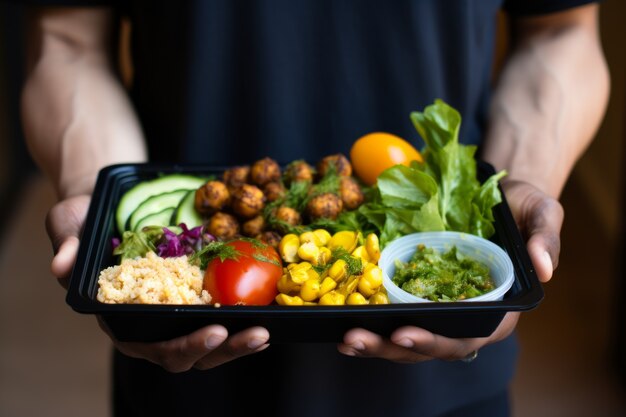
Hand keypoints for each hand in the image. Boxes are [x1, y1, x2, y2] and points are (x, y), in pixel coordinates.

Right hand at [46, 195, 269, 371]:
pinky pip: (217, 317)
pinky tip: (265, 314)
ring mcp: (173, 312)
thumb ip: (67, 245)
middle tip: (255, 335)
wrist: (104, 208)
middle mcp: (149, 323)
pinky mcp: (192, 297)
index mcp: (120, 318)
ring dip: (238, 341)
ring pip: (208, 342)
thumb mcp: (69, 224)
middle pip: (188, 353)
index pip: (153, 346)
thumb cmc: (84, 219)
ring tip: (265, 332)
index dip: (183, 346)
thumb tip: (62, 264)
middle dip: (224, 349)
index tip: (212, 332)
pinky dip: (239, 320)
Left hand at [337, 179, 561, 361]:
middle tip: (355, 339)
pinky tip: (345, 324)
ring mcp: (442, 308)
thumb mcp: (543, 214)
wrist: (499, 196)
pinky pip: (397, 315)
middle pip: (430, 345)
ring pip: (409, 337)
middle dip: (392, 346)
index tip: (405, 332)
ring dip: (377, 342)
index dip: (437, 341)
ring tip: (345, 340)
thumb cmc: (523, 208)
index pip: (467, 337)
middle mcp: (468, 316)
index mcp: (498, 310)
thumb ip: (546, 239)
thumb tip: (545, 269)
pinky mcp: (422, 294)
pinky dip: (373, 323)